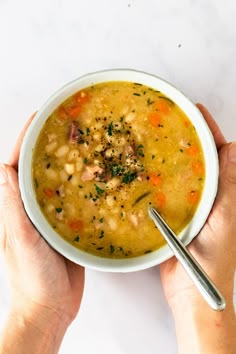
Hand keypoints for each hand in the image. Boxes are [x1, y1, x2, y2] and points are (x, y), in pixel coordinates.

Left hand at [0, 115, 83, 345]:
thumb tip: (5, 169)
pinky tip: (98, 178)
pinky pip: (76, 200)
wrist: (48, 307)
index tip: (39, 116)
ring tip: (86, 143)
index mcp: (15, 207)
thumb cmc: (31, 279)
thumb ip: (13, 207)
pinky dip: (85, 186)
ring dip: (70, 161)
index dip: (26, 137)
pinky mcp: (66, 226)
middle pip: (39, 167)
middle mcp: (32, 207)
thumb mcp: (20, 241)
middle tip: (66, 125)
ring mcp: (50, 216)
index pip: (16, 163)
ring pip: (59, 181)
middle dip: (50, 143)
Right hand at [160, 104, 235, 307]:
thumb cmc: (212, 260)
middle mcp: (209, 197)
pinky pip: (166, 192)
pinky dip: (158, 179)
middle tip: (172, 119)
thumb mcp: (224, 219)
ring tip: (156, 138)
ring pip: (182, 174)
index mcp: (226, 194)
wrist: (192, 292)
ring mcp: (191, 206)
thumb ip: (229, 186)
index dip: (211, 132)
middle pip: (200, 160)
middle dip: (189, 138)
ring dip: (171, 156)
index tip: (197, 112)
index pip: (221, 154)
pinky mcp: (174, 216)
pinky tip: (146, 170)